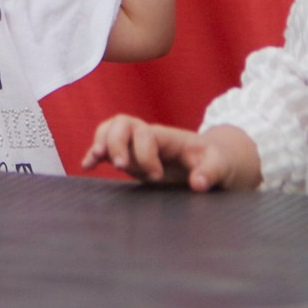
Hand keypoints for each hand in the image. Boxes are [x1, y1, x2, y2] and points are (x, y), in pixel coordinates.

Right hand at [81, 115, 256, 190]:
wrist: (212, 160)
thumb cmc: (215, 161)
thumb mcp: (221, 166)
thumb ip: (211, 172)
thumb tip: (197, 184)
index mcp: (167, 136)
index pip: (145, 134)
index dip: (145, 154)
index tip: (157, 176)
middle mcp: (148, 137)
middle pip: (122, 123)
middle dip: (116, 143)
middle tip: (123, 167)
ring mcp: (137, 146)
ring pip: (110, 130)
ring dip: (101, 142)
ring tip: (96, 159)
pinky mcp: (131, 157)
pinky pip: (107, 148)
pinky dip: (94, 154)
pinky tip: (86, 165)